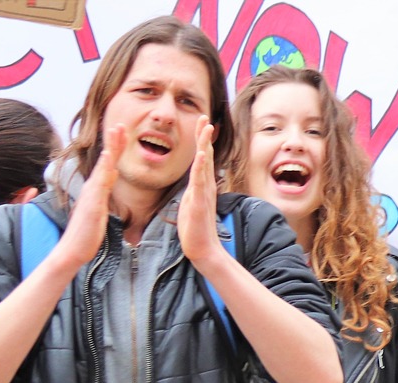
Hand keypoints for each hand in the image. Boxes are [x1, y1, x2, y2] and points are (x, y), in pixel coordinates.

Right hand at [53, 124, 126, 273]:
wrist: (73, 249)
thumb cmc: (87, 233)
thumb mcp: (100, 208)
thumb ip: (105, 191)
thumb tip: (112, 175)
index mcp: (97, 189)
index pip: (108, 164)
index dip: (115, 148)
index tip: (122, 133)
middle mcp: (93, 187)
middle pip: (106, 160)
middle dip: (114, 141)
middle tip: (121, 123)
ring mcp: (92, 193)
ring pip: (103, 166)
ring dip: (110, 148)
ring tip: (117, 130)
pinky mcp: (93, 203)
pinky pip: (100, 183)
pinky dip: (104, 168)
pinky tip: (109, 157)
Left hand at [180, 123, 223, 270]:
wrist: (202, 249)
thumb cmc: (195, 230)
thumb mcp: (191, 204)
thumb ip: (193, 192)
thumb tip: (193, 185)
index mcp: (201, 186)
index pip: (202, 158)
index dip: (201, 140)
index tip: (201, 123)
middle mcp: (205, 186)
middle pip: (206, 155)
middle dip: (204, 135)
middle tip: (204, 117)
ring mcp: (204, 193)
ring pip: (204, 164)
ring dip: (205, 144)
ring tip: (206, 127)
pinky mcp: (200, 202)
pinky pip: (200, 181)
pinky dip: (202, 166)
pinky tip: (203, 153)